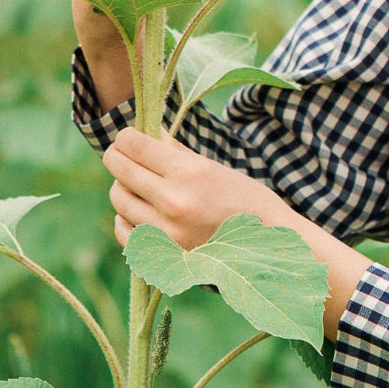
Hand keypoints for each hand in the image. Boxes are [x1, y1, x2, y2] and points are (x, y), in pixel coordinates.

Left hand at [101, 127, 378, 341]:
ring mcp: (166, 231)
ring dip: (123, 188)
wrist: (269, 251)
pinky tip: (137, 212)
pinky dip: (125, 219)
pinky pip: (125, 231)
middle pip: (119, 169)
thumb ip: (176, 152)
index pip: (133, 145)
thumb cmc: (247, 202)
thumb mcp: (215, 169)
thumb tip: (148, 133)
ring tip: (137, 185)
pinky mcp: (164, 254)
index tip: (129, 137)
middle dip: (118, 157)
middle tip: (123, 155)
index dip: (126, 137)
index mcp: (189, 172)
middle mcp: (173, 201)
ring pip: (119, 199)